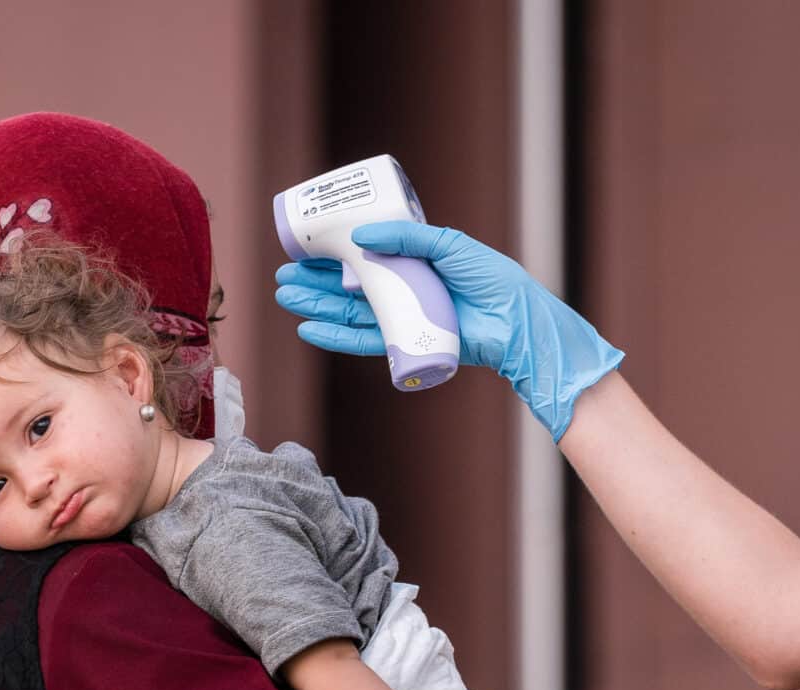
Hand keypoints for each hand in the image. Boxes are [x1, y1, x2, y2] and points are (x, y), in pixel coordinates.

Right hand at [273, 220, 622, 439]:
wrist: (516, 322)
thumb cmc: (492, 279)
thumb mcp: (448, 245)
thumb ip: (406, 237)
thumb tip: (360, 237)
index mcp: (411, 263)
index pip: (363, 258)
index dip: (332, 255)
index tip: (304, 248)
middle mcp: (402, 291)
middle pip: (348, 287)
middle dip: (314, 283)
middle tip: (283, 276)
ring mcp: (402, 318)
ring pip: (350, 313)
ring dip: (317, 307)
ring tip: (286, 298)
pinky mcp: (405, 344)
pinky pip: (364, 341)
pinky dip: (336, 337)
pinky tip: (309, 330)